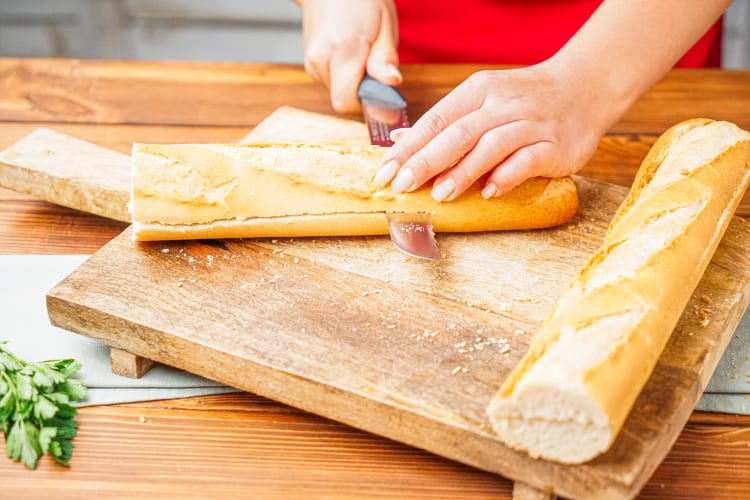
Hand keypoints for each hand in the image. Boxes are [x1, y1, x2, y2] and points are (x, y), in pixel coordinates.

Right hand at [299, 0, 400, 112]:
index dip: (366, 103)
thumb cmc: (361, 0)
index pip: (346, 103)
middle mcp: (321, 61)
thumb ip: (385, 59)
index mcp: (342, 53)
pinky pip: (332, 81)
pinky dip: (343, 74)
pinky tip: (349, 51)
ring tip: (360, 51)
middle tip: (373, 63)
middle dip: (362, 90)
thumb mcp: (384, 25)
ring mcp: (312, 62)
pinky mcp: (310, 63)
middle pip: (343, 99)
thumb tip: (391, 84)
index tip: (381, 90)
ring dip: (353, 81)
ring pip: (338, 91)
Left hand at [376, 62, 611, 201]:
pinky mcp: (555, 144)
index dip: (408, 147)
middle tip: (402, 185)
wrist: (586, 86)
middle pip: (459, 133)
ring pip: (491, 146)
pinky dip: (507, 176)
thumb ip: (443, 123)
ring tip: (440, 195)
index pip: (436, 119)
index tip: (384, 171)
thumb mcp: (481, 99)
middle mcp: (502, 105)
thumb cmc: (524, 99)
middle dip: (427, 160)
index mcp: (478, 91)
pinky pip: (528, 160)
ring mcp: (531, 124)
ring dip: (464, 171)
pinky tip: (489, 192)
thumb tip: (399, 142)